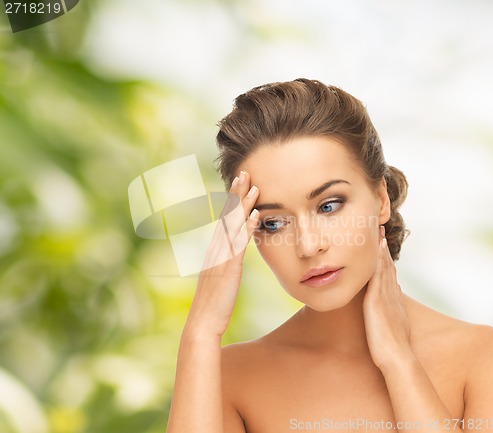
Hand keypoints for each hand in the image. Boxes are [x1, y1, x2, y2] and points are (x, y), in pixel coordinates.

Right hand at [185, 171, 259, 338]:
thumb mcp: (220, 278)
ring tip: (255, 187)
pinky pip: (238, 245)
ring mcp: (220, 257)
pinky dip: (246, 229)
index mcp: (215, 250)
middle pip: (227, 216)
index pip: (224, 219)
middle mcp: (216, 249)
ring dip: (244, 205)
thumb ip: (225, 263)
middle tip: (246, 173)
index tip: (241, 183)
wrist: (202, 323)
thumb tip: (232, 254)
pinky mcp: (227, 268)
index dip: (233, 200)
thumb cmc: (213, 304)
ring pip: (232, 226)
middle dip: (237, 194)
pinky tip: (256, 216)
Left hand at [363, 226, 412, 370]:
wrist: (397, 357)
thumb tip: (394, 292)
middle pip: (387, 265)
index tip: (382, 242)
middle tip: (380, 230)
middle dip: (383, 248)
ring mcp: (385, 297)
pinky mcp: (377, 302)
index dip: (385, 257)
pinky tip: (375, 252)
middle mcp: (390, 294)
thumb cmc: (393, 345)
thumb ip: (392, 306)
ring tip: (377, 233)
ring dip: (380, 250)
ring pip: (383, 268)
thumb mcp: (394, 321)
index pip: (389, 272)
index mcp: (392, 298)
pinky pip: (377, 277)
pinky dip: (377, 263)